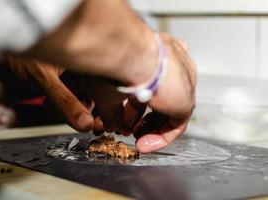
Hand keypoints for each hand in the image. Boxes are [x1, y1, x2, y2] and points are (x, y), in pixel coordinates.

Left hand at [0, 55, 100, 132]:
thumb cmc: (14, 54)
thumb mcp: (44, 79)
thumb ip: (65, 101)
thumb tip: (86, 124)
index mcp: (80, 54)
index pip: (104, 82)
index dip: (110, 104)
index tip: (111, 123)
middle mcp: (78, 65)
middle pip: (95, 93)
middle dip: (91, 111)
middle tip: (94, 128)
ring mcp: (68, 75)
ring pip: (81, 100)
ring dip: (74, 112)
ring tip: (58, 111)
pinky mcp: (57, 85)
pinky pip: (67, 102)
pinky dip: (60, 110)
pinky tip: (49, 107)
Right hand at [119, 33, 195, 152]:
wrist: (127, 55)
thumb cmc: (114, 62)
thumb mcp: (107, 90)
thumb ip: (112, 110)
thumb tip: (110, 124)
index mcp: (156, 55)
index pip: (151, 83)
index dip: (136, 104)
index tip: (124, 117)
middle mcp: (173, 64)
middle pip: (162, 98)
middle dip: (143, 118)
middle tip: (129, 129)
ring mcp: (183, 80)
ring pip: (170, 112)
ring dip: (151, 129)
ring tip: (137, 141)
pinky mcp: (186, 98)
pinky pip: (176, 124)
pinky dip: (160, 136)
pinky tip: (143, 144)